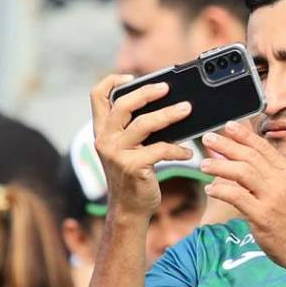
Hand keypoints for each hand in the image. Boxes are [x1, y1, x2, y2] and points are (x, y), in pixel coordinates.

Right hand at [89, 75, 194, 217]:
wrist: (130, 210)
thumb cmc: (134, 175)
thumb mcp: (129, 148)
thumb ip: (136, 127)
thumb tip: (168, 103)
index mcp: (102, 131)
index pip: (96, 96)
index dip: (111, 81)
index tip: (132, 76)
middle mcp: (104, 139)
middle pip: (122, 104)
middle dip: (147, 92)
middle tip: (168, 88)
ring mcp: (116, 153)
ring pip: (143, 124)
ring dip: (169, 115)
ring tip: (187, 109)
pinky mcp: (132, 167)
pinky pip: (160, 149)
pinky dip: (178, 149)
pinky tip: (189, 152)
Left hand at [199, 121, 285, 270]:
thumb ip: (269, 173)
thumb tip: (244, 157)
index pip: (263, 147)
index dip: (244, 135)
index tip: (229, 125)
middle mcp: (282, 180)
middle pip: (249, 156)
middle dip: (227, 144)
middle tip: (209, 138)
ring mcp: (272, 197)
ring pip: (242, 172)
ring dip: (220, 166)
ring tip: (204, 164)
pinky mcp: (262, 214)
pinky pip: (236, 196)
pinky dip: (220, 190)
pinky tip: (210, 189)